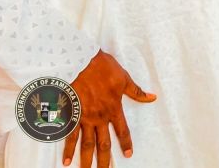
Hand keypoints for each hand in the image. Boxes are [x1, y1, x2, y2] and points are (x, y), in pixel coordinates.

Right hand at [63, 50, 156, 167]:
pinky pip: (69, 136)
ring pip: (86, 144)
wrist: (79, 61)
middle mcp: (99, 117)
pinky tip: (66, 161)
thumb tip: (152, 97)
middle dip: (104, 159)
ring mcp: (83, 118)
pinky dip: (67, 149)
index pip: (122, 130)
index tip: (128, 155)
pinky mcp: (70, 115)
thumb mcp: (124, 78)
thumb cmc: (102, 68)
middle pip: (103, 143)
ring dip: (86, 159)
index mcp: (113, 108)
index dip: (125, 143)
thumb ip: (136, 91)